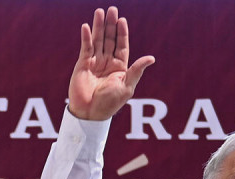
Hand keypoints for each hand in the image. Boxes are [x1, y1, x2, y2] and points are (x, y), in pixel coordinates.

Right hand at [68, 6, 153, 120]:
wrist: (89, 113)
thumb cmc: (109, 104)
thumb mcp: (126, 87)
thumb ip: (136, 71)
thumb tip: (151, 58)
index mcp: (119, 67)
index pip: (121, 45)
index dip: (122, 33)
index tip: (122, 20)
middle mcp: (107, 62)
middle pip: (109, 39)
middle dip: (110, 25)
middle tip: (112, 10)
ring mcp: (94, 62)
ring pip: (97, 40)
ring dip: (98, 26)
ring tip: (99, 12)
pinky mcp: (83, 65)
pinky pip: (85, 48)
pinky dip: (85, 37)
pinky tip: (86, 27)